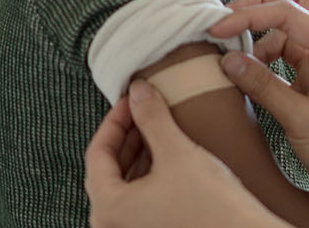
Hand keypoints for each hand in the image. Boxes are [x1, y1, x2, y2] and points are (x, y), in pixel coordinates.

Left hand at [85, 81, 285, 227]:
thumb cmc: (211, 207)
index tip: (131, 100)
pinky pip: (139, 196)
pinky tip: (168, 155)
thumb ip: (152, 118)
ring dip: (139, 152)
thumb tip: (138, 92)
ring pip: (124, 182)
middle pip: (107, 168)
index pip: (97, 152)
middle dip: (127, 135)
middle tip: (144, 110)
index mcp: (109, 207)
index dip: (114, 120)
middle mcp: (113, 223)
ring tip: (157, 128)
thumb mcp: (177, 152)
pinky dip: (149, 171)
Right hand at [210, 0, 308, 227]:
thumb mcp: (301, 120)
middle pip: (296, 8)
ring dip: (259, 40)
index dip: (250, 15)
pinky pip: (288, 60)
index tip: (217, 27)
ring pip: (289, 35)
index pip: (291, 13)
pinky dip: (266, 62)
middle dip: (259, 7)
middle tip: (224, 20)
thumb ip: (263, 87)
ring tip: (230, 58)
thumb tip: (228, 60)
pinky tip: (247, 75)